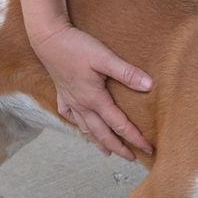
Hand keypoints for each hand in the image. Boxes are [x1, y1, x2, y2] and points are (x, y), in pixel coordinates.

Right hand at [30, 24, 153, 160]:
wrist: (48, 39)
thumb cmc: (77, 46)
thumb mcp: (105, 57)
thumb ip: (127, 73)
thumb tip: (149, 86)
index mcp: (94, 100)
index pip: (119, 125)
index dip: (135, 138)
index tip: (148, 149)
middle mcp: (82, 105)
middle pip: (102, 134)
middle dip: (118, 148)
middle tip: (132, 159)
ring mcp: (70, 101)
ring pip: (86, 128)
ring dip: (98, 141)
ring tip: (107, 152)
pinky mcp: (62, 94)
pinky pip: (70, 116)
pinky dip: (78, 125)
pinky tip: (81, 127)